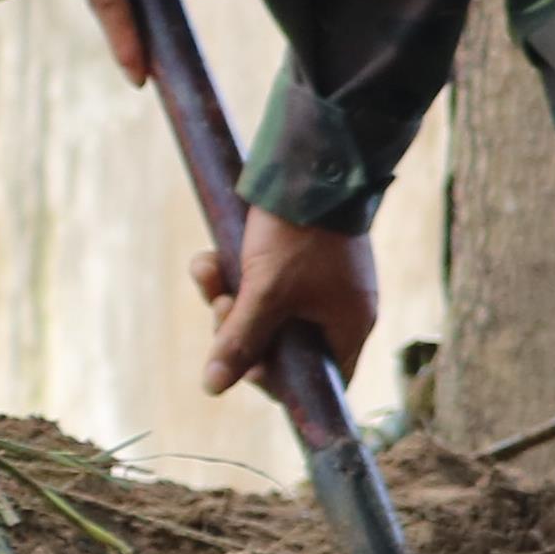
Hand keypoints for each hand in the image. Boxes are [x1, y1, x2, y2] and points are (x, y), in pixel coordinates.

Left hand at [195, 208, 382, 402]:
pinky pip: (260, 281)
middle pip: (281, 344)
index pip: (320, 379)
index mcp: (348, 326)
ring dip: (227, 295)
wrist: (311, 166)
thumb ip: (242, 341)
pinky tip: (208, 257)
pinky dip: (232, 272)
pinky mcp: (297, 258)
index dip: (279, 379)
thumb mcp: (266, 293)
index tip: (247, 365)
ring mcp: (318, 282)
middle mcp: (337, 309)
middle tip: (222, 305)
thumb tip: (213, 387)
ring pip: (263, 310)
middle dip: (240, 328)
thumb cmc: (299, 235)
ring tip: (207, 270)